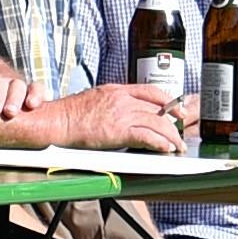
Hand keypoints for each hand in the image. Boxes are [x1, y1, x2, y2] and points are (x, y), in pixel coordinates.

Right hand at [34, 77, 187, 153]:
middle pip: (158, 109)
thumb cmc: (71, 114)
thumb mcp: (96, 98)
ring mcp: (121, 114)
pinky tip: (165, 149)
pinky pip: (147, 137)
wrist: (57, 121)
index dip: (169, 101)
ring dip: (171, 137)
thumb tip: (126, 111)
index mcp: (117, 90)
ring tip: (176, 146)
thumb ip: (114, 102)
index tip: (177, 110)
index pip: (152, 91)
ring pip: (157, 123)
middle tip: (180, 134)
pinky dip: (159, 143)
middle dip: (174, 123)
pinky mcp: (118, 131)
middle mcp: (123, 99)